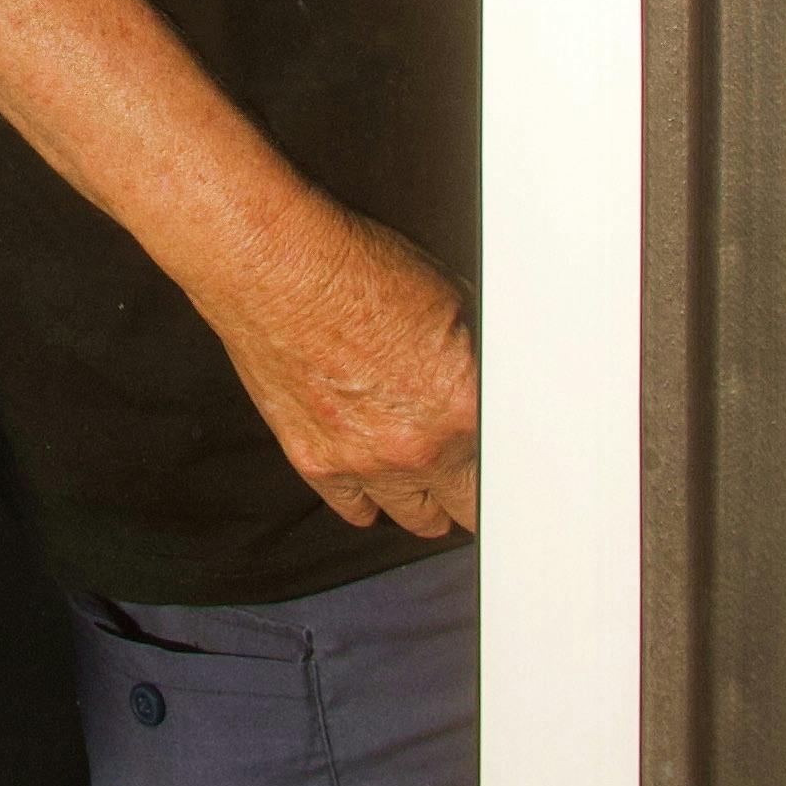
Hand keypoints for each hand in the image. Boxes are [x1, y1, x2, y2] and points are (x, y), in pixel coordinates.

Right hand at [197, 198, 478, 540]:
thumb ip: (477, 359)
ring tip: (429, 483)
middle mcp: (420, 445)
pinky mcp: (317, 463)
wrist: (277, 267)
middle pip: (468, 507)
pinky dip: (369, 498)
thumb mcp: (451, 299)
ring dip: (426, 500)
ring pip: (417, 518)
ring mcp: (366, 462)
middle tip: (471, 473)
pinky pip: (355, 509)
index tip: (501, 458)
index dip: (506, 462)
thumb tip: (491, 379)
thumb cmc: (355, 269)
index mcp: (463, 404)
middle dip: (472, 489)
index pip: (507, 471)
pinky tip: (377, 483)